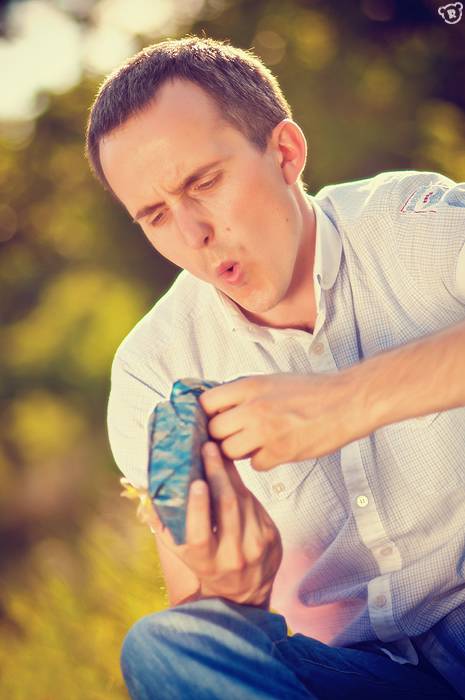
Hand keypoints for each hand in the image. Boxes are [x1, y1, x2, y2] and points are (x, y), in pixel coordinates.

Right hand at [142, 441, 281, 608]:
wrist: (246, 589)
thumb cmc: (207, 564)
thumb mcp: (185, 554)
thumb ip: (168, 528)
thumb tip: (149, 497)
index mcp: (206, 562)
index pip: (201, 536)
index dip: (198, 509)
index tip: (196, 483)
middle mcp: (232, 556)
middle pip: (226, 507)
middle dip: (216, 473)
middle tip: (208, 448)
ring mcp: (255, 546)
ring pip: (242, 500)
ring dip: (229, 473)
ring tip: (217, 452)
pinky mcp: (270, 535)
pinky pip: (254, 502)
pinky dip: (240, 484)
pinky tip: (230, 470)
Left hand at [200, 372, 363, 469]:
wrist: (348, 401)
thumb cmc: (313, 390)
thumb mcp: (273, 380)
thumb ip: (245, 393)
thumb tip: (219, 407)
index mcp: (250, 385)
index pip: (207, 402)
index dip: (207, 413)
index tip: (213, 419)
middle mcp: (254, 408)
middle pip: (214, 431)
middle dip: (220, 436)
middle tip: (232, 435)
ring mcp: (267, 432)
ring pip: (229, 452)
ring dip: (238, 451)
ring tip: (253, 443)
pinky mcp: (281, 453)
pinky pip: (255, 465)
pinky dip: (262, 460)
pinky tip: (275, 450)